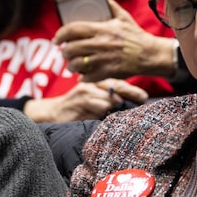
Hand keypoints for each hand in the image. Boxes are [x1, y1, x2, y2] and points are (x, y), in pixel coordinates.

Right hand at [23, 78, 147, 122]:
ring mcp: (83, 93)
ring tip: (127, 109)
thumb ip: (109, 100)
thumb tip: (132, 107)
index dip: (132, 89)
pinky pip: (94, 105)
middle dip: (130, 92)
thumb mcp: (93, 101)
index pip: (117, 83)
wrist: (52, 113)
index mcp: (95, 83)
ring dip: (118, 103)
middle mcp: (90, 85)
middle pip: (114, 86)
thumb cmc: (77, 109)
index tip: (144, 97)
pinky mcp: (76, 103)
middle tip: (142, 98)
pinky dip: (103, 109)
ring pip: (106, 96)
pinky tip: (108, 113)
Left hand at [54, 0, 175, 81]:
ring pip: (76, 64)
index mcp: (102, 29)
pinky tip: (83, 74)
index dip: (60, 34)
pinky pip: (86, 77)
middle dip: (64, 52)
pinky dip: (81, 77)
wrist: (150, 54)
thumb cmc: (135, 36)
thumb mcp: (124, 18)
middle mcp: (100, 44)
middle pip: (71, 49)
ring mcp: (103, 59)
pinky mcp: (107, 73)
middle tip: (65, 52)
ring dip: (71, 66)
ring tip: (72, 64)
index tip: (56, 39)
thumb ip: (112, 7)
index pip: (73, 29)